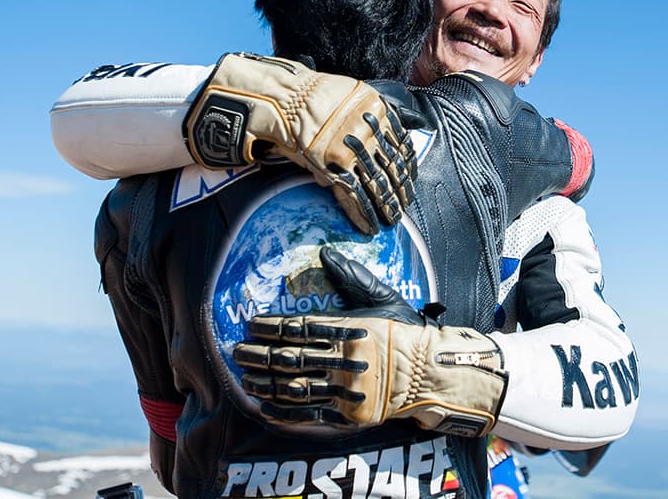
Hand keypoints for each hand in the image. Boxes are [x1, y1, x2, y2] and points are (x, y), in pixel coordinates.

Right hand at [184, 53, 416, 233]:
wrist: (284, 99)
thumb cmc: (313, 98)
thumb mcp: (352, 98)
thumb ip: (373, 119)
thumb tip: (392, 140)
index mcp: (378, 113)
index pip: (401, 147)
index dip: (407, 169)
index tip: (410, 182)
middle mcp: (369, 133)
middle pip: (392, 169)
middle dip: (399, 193)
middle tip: (402, 208)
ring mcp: (352, 153)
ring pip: (377, 186)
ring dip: (385, 207)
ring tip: (390, 220)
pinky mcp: (334, 168)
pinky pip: (355, 196)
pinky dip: (362, 213)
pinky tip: (369, 225)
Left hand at [234, 247, 507, 436]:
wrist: (430, 372)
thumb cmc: (405, 331)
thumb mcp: (382, 297)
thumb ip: (352, 276)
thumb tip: (327, 253)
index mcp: (346, 329)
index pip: (298, 328)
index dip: (270, 327)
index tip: (251, 326)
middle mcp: (340, 360)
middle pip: (289, 358)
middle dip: (258, 355)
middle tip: (237, 352)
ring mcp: (343, 389)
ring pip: (293, 387)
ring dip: (265, 383)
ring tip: (246, 378)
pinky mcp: (347, 414)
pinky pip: (308, 414)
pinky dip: (284, 411)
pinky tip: (265, 405)